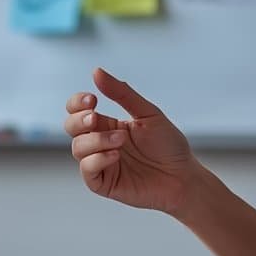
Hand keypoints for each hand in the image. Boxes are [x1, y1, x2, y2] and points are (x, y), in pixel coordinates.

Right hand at [64, 67, 195, 214]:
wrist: (183, 177)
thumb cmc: (168, 146)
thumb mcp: (147, 113)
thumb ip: (121, 93)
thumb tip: (97, 71)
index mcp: (108, 125)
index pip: (78, 110)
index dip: (77, 103)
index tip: (92, 99)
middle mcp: (100, 143)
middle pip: (71, 127)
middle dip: (79, 120)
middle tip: (95, 117)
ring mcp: (101, 163)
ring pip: (78, 148)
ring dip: (96, 140)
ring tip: (120, 141)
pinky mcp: (104, 183)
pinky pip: (87, 170)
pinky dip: (97, 160)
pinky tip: (115, 156)